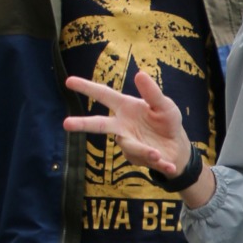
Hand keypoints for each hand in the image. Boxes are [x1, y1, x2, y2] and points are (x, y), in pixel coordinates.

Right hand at [63, 72, 189, 175]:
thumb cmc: (166, 120)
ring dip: (144, 151)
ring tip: (156, 154)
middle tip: (66, 123)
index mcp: (126, 108)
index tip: (68, 81)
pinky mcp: (141, 159)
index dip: (87, 88)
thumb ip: (152, 93)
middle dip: (83, 124)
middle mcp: (122, 126)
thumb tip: (139, 74)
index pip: (104, 95)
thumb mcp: (163, 104)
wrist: (177, 147)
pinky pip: (151, 161)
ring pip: (131, 147)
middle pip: (100, 124)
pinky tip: (170, 168)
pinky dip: (161, 164)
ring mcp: (130, 143)